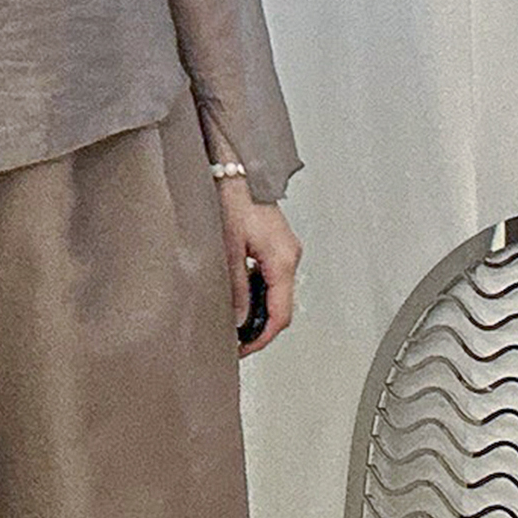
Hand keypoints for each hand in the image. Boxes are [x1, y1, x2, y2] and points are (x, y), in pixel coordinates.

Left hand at [220, 181, 299, 355]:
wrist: (235, 168)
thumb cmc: (232, 197)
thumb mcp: (227, 248)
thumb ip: (233, 287)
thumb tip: (236, 320)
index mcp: (282, 259)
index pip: (280, 314)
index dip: (261, 338)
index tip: (243, 349)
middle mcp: (289, 255)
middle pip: (282, 306)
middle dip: (260, 328)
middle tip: (236, 341)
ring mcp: (285, 249)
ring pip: (277, 293)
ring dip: (258, 311)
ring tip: (234, 321)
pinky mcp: (277, 243)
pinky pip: (272, 278)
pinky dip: (258, 293)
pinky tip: (239, 295)